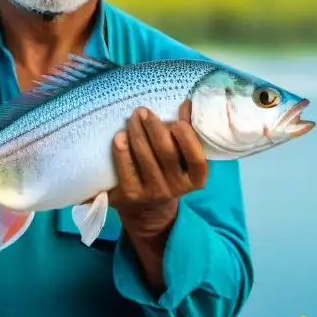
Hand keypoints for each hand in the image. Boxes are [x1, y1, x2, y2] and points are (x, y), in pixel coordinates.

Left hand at [108, 101, 207, 239]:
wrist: (149, 212)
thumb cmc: (169, 174)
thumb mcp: (182, 159)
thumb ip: (186, 133)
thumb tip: (186, 104)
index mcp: (195, 179)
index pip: (196, 159)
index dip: (187, 139)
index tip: (177, 122)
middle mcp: (177, 188)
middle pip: (166, 152)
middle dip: (153, 127)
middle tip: (143, 111)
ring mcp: (154, 192)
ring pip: (145, 157)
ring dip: (136, 133)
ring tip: (132, 117)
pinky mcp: (132, 194)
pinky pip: (127, 169)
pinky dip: (122, 151)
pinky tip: (120, 136)